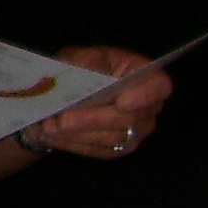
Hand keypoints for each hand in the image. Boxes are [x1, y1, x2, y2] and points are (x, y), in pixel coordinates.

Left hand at [24, 48, 168, 160]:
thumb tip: (90, 76)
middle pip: (129, 119)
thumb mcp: (79, 57)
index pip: (159, 86)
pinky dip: (74, 144)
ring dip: (78, 134)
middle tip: (63, 120)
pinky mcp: (120, 148)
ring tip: (48, 127)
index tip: (121, 103)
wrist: (65, 93)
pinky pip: (100, 151)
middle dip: (93, 119)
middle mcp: (148, 107)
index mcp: (143, 75)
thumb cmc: (79, 69)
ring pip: (112, 138)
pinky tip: (52, 136)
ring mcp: (136, 131)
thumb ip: (87, 63)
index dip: (144, 95)